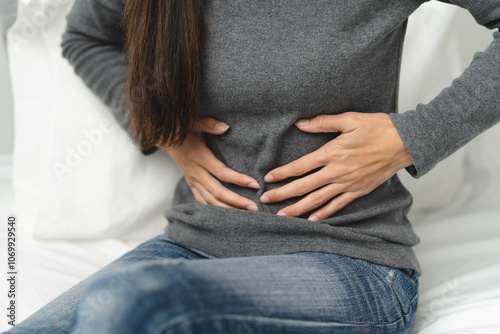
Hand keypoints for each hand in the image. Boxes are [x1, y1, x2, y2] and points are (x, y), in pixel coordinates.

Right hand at [159, 117, 259, 210]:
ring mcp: (193, 181)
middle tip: (254, 208)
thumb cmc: (184, 130)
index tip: (255, 184)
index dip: (239, 180)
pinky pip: (202, 202)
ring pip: (210, 201)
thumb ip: (209, 124)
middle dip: (236, 201)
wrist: (167, 140)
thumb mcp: (195, 122)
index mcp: (200, 158)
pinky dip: (214, 210)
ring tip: (246, 215)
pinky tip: (228, 216)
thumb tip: (225, 127)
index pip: (222, 173)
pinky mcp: (192, 185)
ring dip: (228, 209)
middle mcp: (196, 173)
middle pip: (217, 192)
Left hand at [260, 112, 412, 220]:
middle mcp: (337, 172)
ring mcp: (348, 184)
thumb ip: (323, 122)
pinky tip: (312, 220)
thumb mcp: (350, 119)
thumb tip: (300, 123)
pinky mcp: (358, 191)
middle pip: (304, 187)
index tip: (268, 179)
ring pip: (318, 200)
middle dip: (283, 195)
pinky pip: (338, 206)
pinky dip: (324, 214)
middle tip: (265, 201)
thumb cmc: (378, 128)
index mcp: (332, 153)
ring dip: (298, 209)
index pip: (301, 167)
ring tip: (282, 216)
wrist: (405, 143)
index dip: (282, 174)